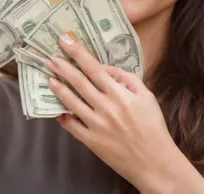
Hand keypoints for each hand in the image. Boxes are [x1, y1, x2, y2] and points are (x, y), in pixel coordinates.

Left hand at [46, 35, 174, 190]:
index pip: (95, 68)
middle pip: (79, 82)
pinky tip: (55, 108)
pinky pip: (72, 126)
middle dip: (63, 67)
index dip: (79, 53)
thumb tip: (106, 68)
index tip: (66, 41)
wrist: (154, 162)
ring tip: (48, 77)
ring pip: (72, 102)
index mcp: (120, 94)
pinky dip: (62, 117)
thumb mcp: (146, 96)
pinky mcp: (91, 142)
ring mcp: (96, 125)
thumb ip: (127, 78)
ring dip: (58, 88)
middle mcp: (106, 107)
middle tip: (50, 57)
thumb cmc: (152, 126)